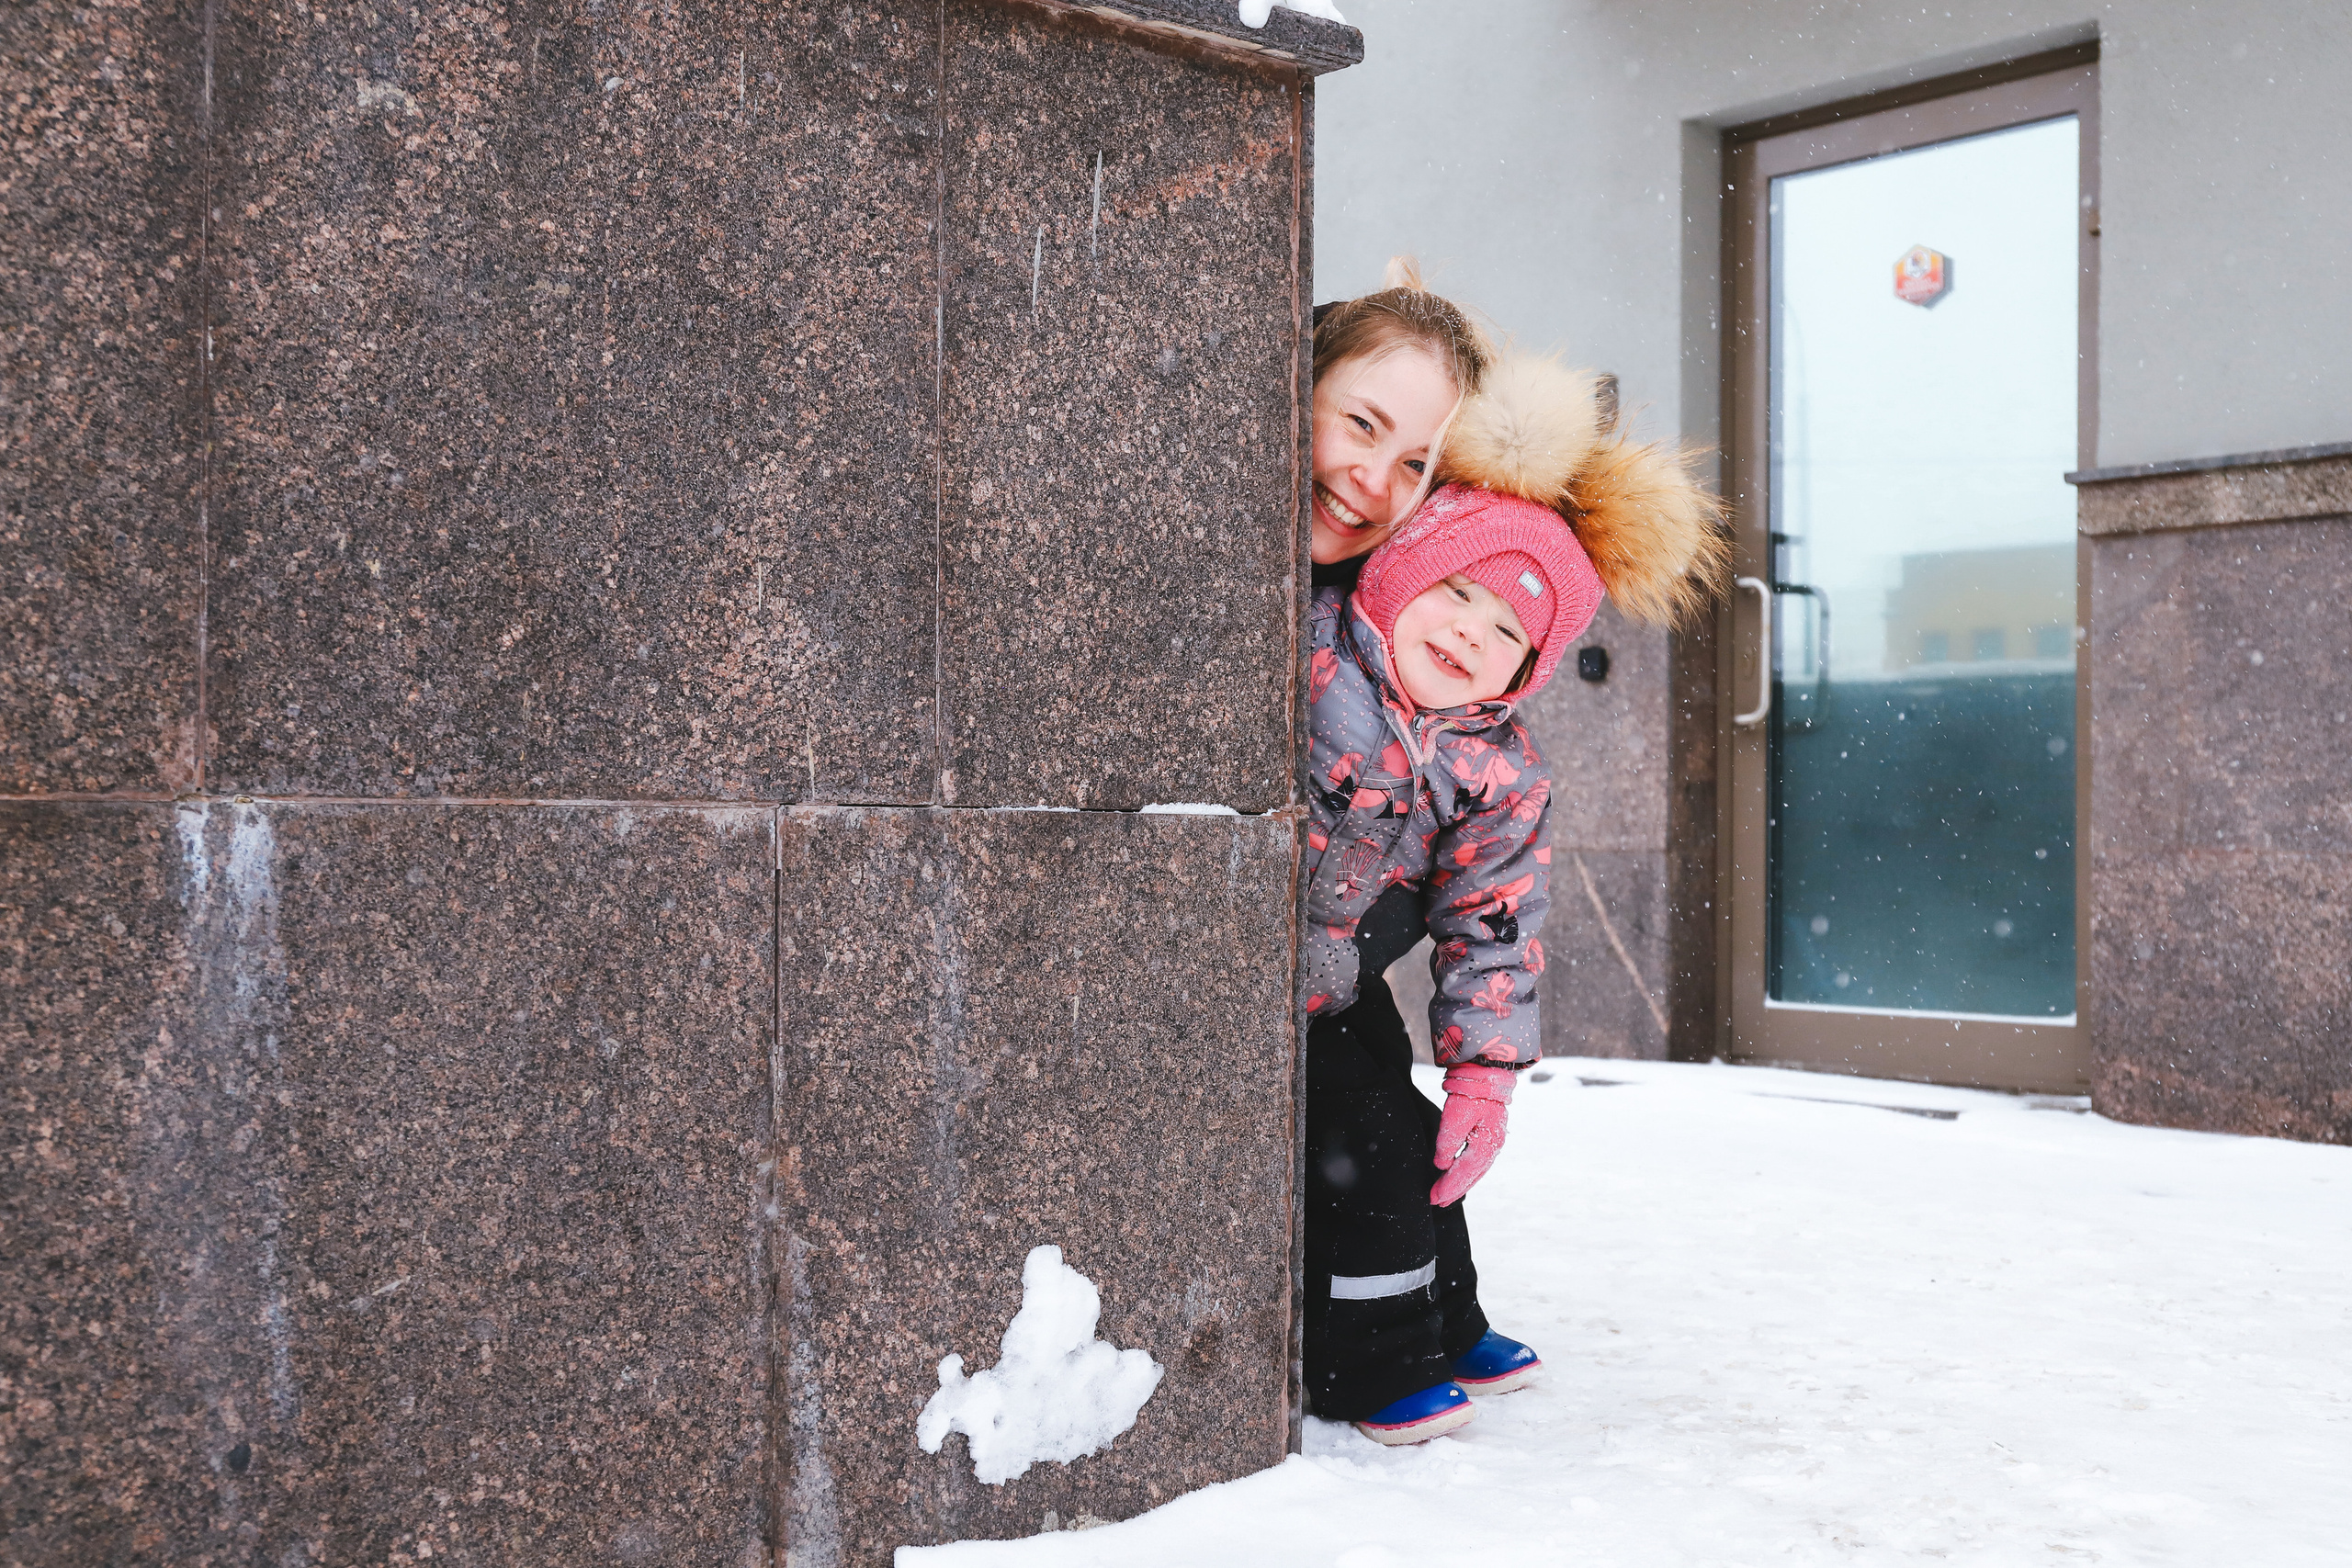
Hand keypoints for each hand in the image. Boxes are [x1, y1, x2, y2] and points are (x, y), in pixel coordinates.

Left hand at [1430, 1062, 1515, 1206]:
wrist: (1485, 1072)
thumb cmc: (1471, 1092)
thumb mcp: (1455, 1117)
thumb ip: (1448, 1143)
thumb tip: (1442, 1166)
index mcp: (1487, 1144)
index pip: (1466, 1172)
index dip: (1450, 1187)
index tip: (1435, 1197)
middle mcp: (1493, 1146)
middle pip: (1472, 1175)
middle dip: (1454, 1190)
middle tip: (1437, 1202)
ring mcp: (1493, 1141)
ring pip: (1476, 1170)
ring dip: (1460, 1183)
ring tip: (1446, 1195)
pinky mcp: (1488, 1135)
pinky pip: (1476, 1161)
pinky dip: (1466, 1172)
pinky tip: (1458, 1176)